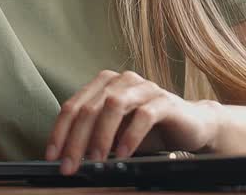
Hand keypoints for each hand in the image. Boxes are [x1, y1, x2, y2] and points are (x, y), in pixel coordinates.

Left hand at [46, 70, 219, 174]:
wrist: (193, 126)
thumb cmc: (150, 130)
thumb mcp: (115, 133)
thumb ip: (93, 137)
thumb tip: (66, 156)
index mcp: (105, 84)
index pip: (73, 106)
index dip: (59, 132)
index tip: (52, 157)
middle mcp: (122, 81)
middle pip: (89, 107)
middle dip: (75, 140)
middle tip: (70, 165)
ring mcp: (144, 88)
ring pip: (113, 106)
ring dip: (100, 136)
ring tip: (96, 161)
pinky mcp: (165, 101)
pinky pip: (143, 115)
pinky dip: (130, 136)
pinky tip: (124, 154)